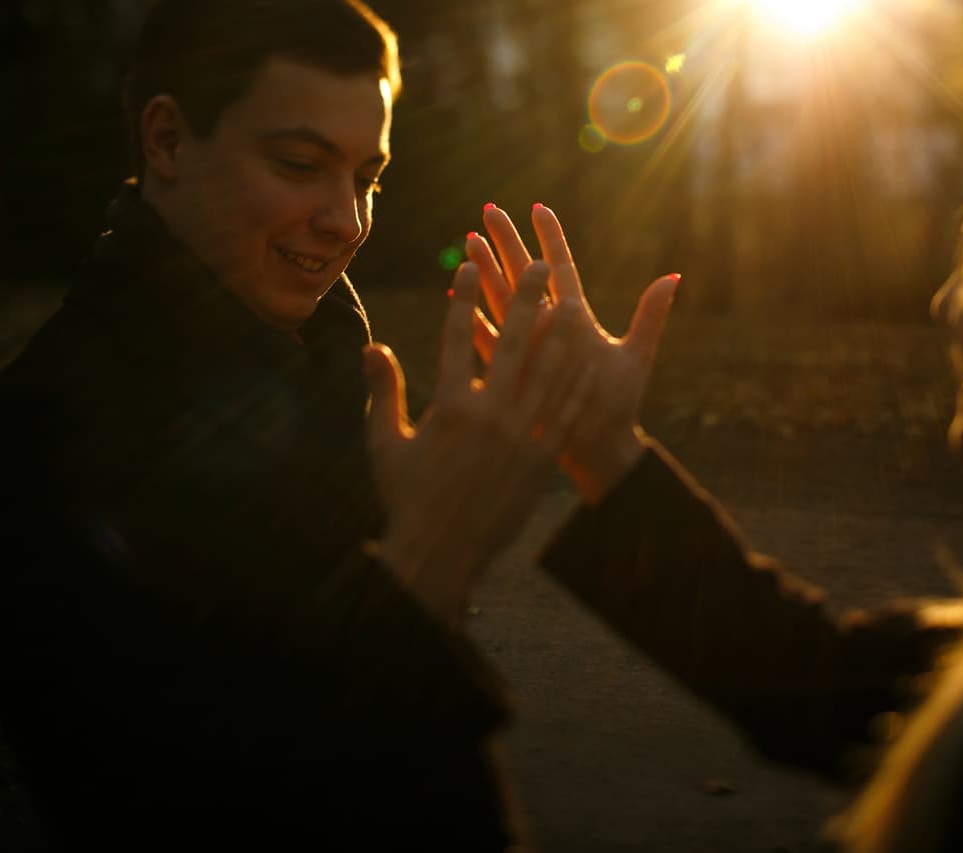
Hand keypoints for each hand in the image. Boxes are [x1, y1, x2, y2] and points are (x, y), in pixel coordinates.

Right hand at [364, 261, 592, 625]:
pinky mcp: (540, 462)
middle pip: (511, 345)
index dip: (461, 298)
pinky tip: (590, 363)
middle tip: (539, 265)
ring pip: (547, 376)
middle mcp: (489, 417)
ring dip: (561, 337)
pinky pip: (564, 418)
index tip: (467, 264)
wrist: (441, 553)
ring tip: (573, 302)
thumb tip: (372, 346)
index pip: (454, 339)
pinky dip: (578, 388)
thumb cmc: (406, 496)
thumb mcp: (385, 443)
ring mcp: (519, 439)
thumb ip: (383, 392)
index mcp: (449, 408)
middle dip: (526, 300)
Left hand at [467, 204, 677, 503]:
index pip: (562, 268)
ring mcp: (522, 354)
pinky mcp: (504, 376)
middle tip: (487, 210)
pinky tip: (452, 294)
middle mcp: (546, 334)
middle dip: (505, 242)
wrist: (592, 455)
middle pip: (520, 278)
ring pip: (496, 303)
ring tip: (468, 241)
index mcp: (578, 324)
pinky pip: (481, 342)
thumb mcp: (637, 359)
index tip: (537, 206)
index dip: (551, 237)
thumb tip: (674, 276)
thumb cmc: (617, 407)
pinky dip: (468, 316)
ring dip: (481, 271)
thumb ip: (651, 315)